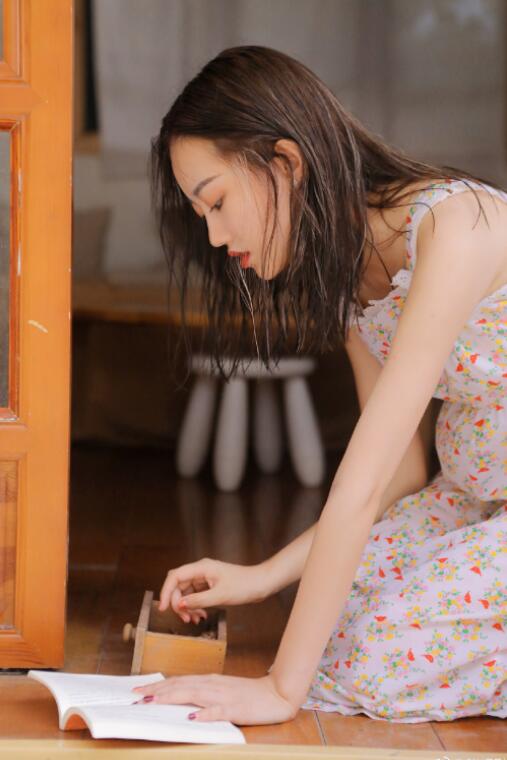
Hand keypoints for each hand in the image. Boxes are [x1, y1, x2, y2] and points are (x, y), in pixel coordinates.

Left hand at [131, 673, 296, 724]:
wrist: (275, 694)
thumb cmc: (247, 695)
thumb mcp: (221, 692)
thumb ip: (202, 695)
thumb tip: (179, 701)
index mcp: (208, 681)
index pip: (178, 682)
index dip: (157, 686)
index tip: (139, 691)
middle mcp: (212, 685)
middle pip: (180, 686)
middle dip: (157, 692)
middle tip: (137, 697)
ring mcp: (223, 695)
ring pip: (193, 695)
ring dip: (172, 698)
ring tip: (154, 702)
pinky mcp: (235, 708)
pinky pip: (218, 711)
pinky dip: (205, 714)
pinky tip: (193, 718)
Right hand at [159, 558, 268, 624]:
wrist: (262, 584)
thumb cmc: (244, 585)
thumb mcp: (220, 596)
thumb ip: (198, 600)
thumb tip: (179, 605)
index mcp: (201, 567)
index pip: (175, 576)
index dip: (166, 591)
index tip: (164, 608)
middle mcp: (201, 570)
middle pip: (179, 585)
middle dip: (178, 603)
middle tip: (184, 619)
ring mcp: (206, 578)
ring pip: (187, 592)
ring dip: (188, 607)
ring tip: (195, 620)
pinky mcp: (211, 585)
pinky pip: (196, 596)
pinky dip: (196, 606)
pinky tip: (201, 616)